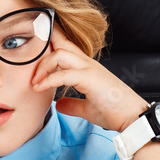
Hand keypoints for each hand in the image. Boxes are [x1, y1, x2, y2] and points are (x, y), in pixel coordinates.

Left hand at [30, 26, 147, 132]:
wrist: (132, 119)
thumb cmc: (115, 112)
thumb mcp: (88, 108)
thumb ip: (72, 104)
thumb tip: (59, 105)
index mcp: (87, 67)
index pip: (66, 46)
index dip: (50, 41)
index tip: (33, 43)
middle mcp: (88, 63)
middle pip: (61, 42)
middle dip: (41, 46)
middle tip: (27, 65)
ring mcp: (90, 69)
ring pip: (60, 54)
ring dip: (43, 66)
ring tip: (34, 82)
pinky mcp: (91, 79)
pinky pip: (64, 74)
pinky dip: (48, 80)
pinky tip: (39, 88)